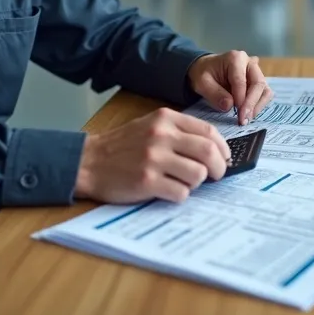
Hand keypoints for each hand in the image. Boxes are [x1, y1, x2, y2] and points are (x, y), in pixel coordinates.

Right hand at [75, 108, 230, 203]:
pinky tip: (169, 191)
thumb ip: (179, 132)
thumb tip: (214, 149)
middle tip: (217, 175)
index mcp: (165, 119)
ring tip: (185, 182)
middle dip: (219, 168)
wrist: (88, 162)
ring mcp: (154, 159)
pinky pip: (181, 193)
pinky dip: (181, 195)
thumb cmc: (123, 146)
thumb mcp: (150, 126)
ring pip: (198, 174)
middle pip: (208, 152)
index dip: (223, 148)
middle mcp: (161, 136)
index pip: (208, 131)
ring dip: (197, 183)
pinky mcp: (146, 181)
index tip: (225, 158)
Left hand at [187, 50, 274, 124]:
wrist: (207, 69)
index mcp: (236, 59)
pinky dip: (258, 106)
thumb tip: (229, 105)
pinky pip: (264, 95)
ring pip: (265, 90)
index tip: (237, 113)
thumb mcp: (202, 83)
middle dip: (251, 104)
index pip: (241, 80)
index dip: (240, 98)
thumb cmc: (204, 74)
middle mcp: (250, 63)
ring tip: (246, 119)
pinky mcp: (258, 83)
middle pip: (258, 84)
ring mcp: (256, 73)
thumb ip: (214, 94)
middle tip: (243, 119)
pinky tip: (248, 114)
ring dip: (257, 106)